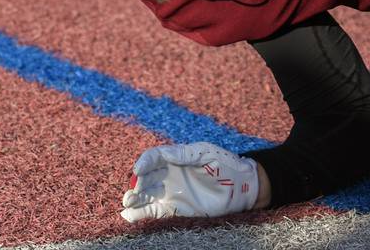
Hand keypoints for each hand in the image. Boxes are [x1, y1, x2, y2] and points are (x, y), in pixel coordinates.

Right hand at [121, 142, 258, 222]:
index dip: (144, 162)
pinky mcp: (174, 208)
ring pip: (146, 194)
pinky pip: (153, 210)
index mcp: (177, 157)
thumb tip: (165, 154)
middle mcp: (170, 173)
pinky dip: (140, 213)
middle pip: (147, 176)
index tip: (138, 170)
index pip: (154, 157)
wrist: (241, 188)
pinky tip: (129, 215)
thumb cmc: (226, 166)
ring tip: (127, 203)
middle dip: (137, 182)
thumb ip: (186, 155)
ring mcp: (170, 191)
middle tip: (133, 190)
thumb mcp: (207, 154)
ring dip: (135, 198)